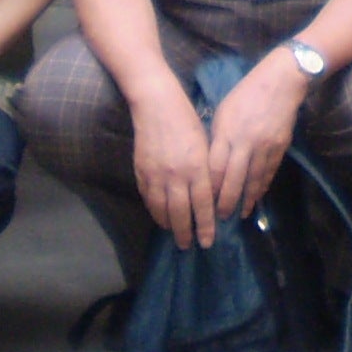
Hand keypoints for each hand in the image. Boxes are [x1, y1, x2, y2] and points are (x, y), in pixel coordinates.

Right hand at [130, 88, 219, 248]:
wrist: (156, 105)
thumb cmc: (187, 120)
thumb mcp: (204, 145)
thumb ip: (206, 171)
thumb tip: (209, 195)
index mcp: (197, 166)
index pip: (202, 204)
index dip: (205, 226)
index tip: (208, 241)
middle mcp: (177, 174)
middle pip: (181, 213)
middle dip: (185, 233)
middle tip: (188, 246)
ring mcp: (157, 175)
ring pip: (162, 210)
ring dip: (169, 226)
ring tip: (175, 235)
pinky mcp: (142, 172)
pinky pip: (149, 199)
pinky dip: (155, 212)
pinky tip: (161, 218)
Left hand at [206, 48, 308, 219]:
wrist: (281, 82)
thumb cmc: (246, 94)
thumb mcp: (224, 111)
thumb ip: (218, 137)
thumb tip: (212, 162)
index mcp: (227, 131)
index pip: (215, 168)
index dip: (210, 188)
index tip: (204, 202)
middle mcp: (245, 142)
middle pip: (233, 180)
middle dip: (226, 202)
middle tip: (220, 218)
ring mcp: (264, 146)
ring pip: (253, 180)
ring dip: (246, 200)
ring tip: (240, 214)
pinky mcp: (280, 147)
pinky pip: (269, 173)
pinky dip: (262, 187)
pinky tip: (257, 197)